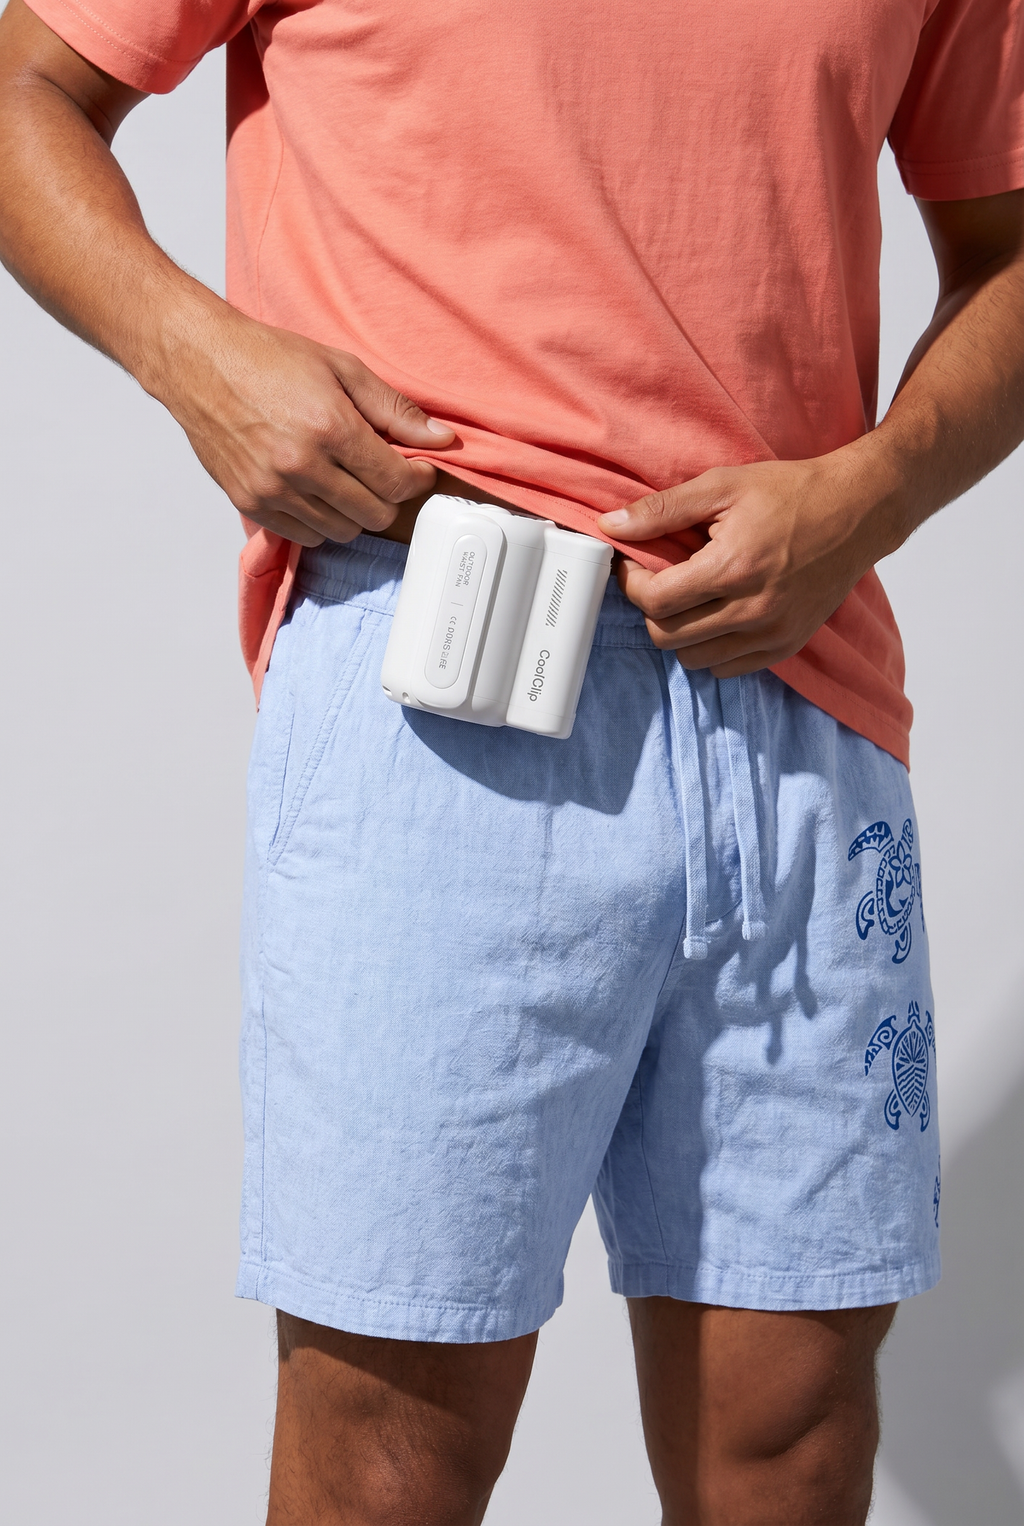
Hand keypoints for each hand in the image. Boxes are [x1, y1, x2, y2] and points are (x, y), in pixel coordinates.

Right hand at [152, 305, 455, 545]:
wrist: (199, 362)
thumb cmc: (268, 359)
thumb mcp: (341, 367)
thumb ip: (394, 409)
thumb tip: (442, 439)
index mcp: (329, 427)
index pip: (395, 482)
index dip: (415, 479)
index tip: (416, 469)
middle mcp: (301, 465)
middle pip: (373, 515)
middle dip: (387, 497)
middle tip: (382, 473)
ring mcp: (272, 489)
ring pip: (341, 531)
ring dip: (354, 512)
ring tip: (346, 479)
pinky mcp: (250, 503)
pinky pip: (305, 536)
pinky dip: (320, 520)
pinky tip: (316, 490)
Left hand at [597, 455, 898, 676]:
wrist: (858, 512)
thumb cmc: (791, 493)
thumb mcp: (722, 486)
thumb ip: (662, 510)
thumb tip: (610, 525)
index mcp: (733, 568)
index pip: (654, 601)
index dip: (631, 584)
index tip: (633, 567)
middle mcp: (753, 609)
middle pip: (667, 636)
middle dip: (653, 609)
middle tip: (660, 581)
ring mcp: (772, 633)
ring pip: (694, 659)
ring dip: (680, 633)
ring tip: (691, 598)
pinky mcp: (787, 645)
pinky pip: (727, 669)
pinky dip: (712, 648)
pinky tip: (718, 615)